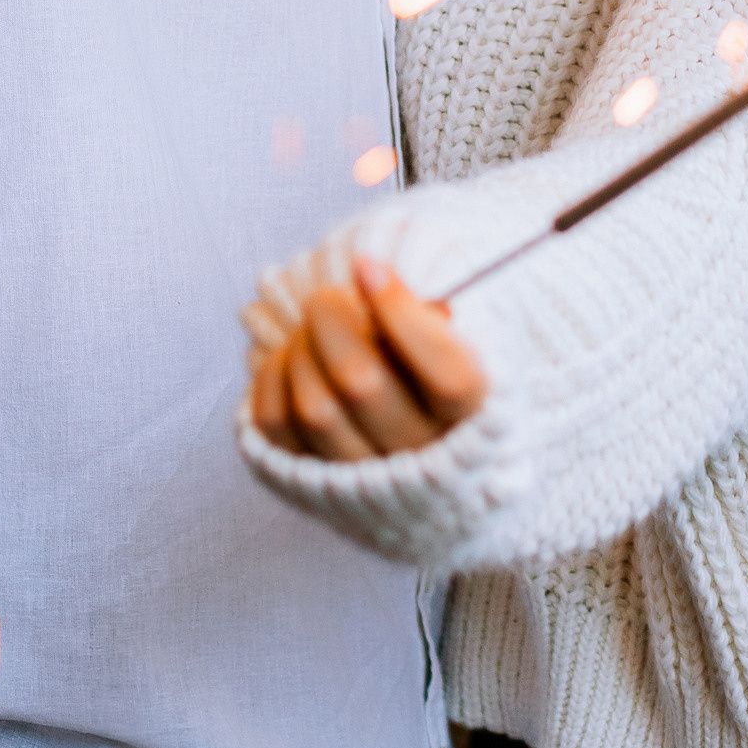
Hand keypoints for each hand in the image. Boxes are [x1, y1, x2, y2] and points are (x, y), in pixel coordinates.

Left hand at [250, 257, 487, 460]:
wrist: (413, 446)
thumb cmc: (430, 368)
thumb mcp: (453, 331)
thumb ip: (431, 301)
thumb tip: (372, 274)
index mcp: (474, 416)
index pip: (450, 376)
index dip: (403, 316)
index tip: (367, 267)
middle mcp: (421, 456)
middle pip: (361, 383)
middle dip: (331, 318)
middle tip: (326, 296)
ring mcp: (365, 478)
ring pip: (315, 408)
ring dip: (301, 349)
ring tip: (309, 328)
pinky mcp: (310, 480)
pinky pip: (276, 424)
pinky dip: (273, 376)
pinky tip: (291, 357)